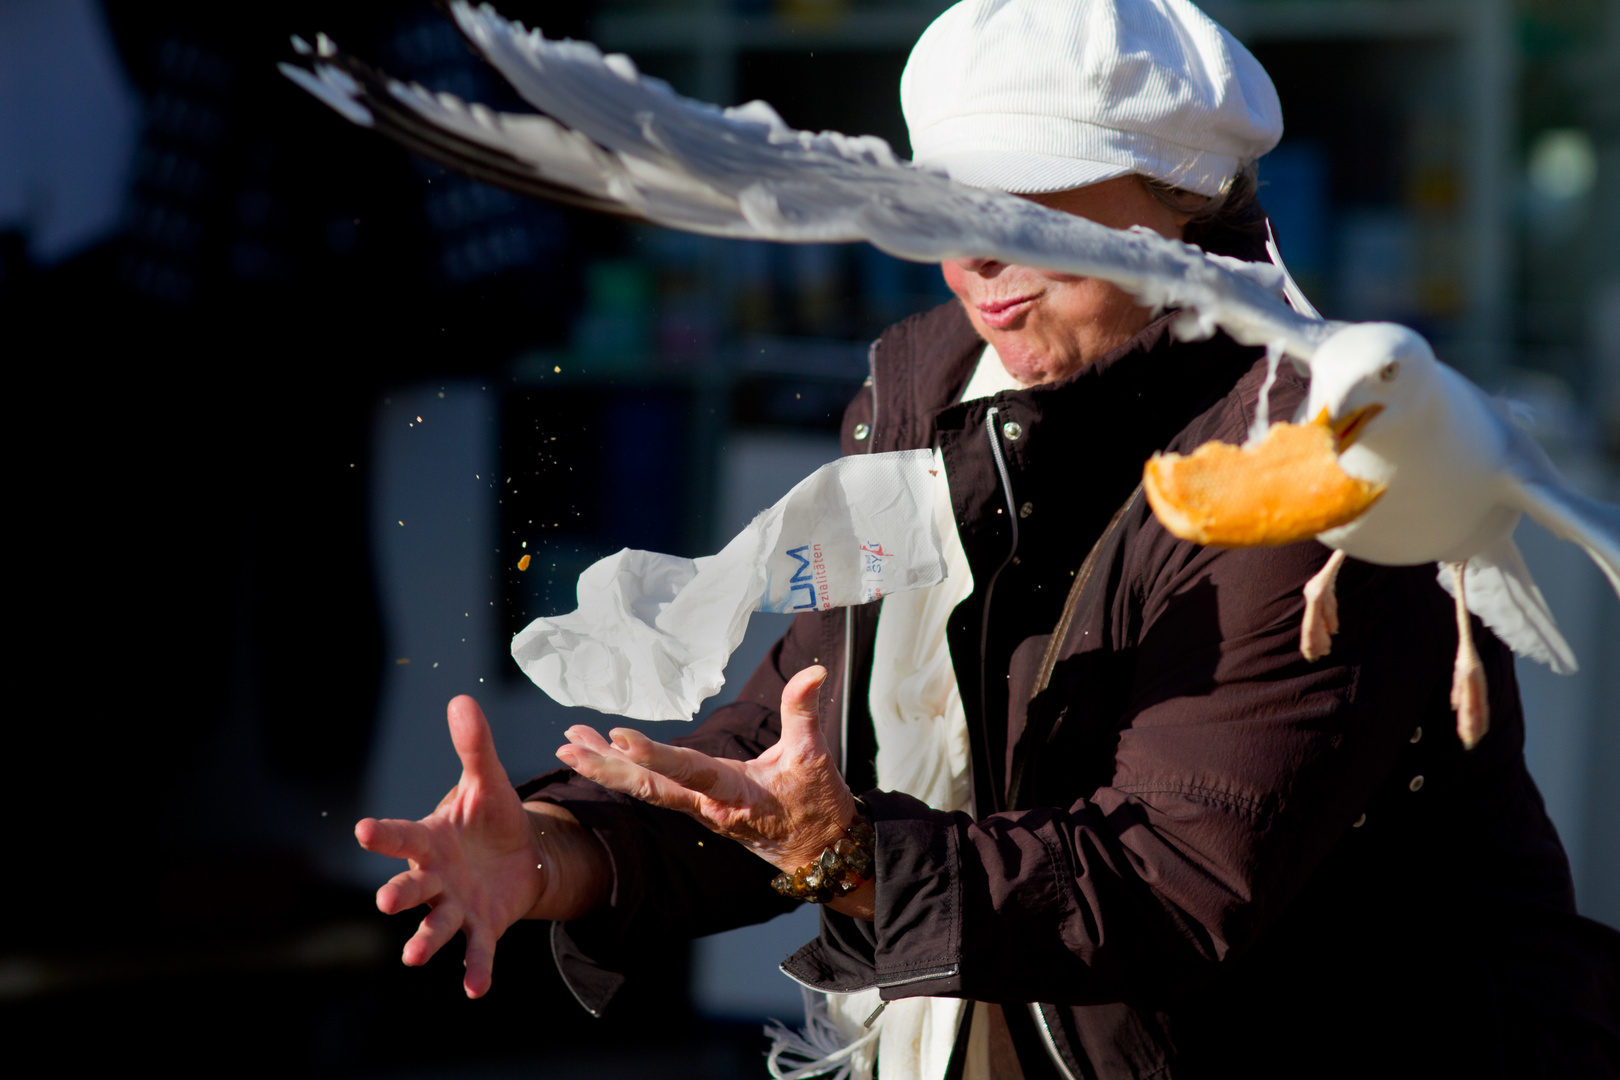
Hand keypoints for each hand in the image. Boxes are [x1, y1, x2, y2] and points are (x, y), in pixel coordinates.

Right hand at [355, 695, 610, 996]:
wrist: (521, 855)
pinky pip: (476, 951)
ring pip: (434, 925)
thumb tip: (462, 700)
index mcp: (430, 839)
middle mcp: (434, 877)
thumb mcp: (488, 781)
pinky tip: (474, 990)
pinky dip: (474, 970)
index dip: (384, 834)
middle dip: (399, 894)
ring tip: (412, 956)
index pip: (402, 835)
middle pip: (411, 886)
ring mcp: (455, 905)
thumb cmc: (491, 817)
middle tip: (386, 901)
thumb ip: (474, 747)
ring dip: (424, 939)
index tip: (363, 829)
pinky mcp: (482, 927)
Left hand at [555, 666, 872, 917]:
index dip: (654, 756)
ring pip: (645, 789)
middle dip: (605, 768)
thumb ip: (804, 711)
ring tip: (569, 745)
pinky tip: (604, 756)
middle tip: (567, 746)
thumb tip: (814, 671)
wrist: (820, 853)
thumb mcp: (814, 757)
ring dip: (605, 768)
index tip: (620, 738)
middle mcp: (707, 806)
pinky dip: (626, 772)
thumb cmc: (817, 806)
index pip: (688, 772)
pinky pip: (654, 790)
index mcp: (734, 794)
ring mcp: (698, 809)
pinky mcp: (697, 807)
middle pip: (647, 788)